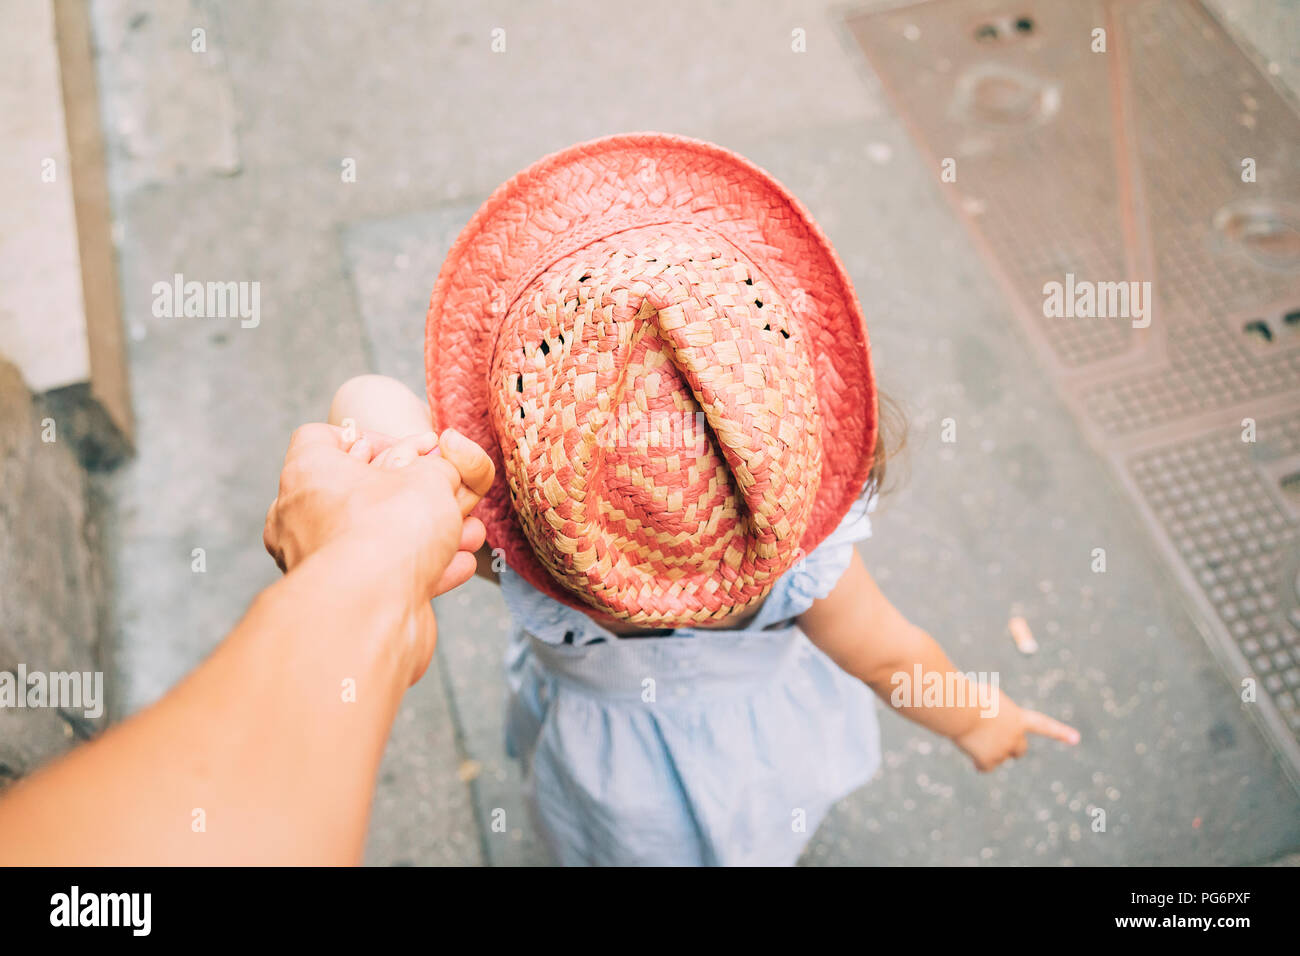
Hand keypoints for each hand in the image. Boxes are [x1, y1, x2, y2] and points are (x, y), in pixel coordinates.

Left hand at [264, 423, 493, 599]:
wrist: (369, 611)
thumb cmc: (386, 531)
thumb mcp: (430, 477)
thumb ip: (439, 467)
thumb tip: (443, 471)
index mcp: (307, 473)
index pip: (320, 438)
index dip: (367, 437)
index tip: (407, 449)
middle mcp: (301, 517)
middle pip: (355, 491)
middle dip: (408, 492)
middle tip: (443, 491)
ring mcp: (317, 563)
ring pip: (375, 538)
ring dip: (423, 534)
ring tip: (465, 531)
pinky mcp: (340, 601)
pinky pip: (382, 576)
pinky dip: (420, 570)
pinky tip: (456, 565)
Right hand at [951, 690, 1079, 771]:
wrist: (960, 709)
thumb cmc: (970, 697)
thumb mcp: (988, 698)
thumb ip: (997, 713)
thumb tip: (988, 727)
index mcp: (1018, 718)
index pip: (1044, 725)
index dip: (1060, 732)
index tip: (1075, 738)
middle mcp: (1015, 736)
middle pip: (1020, 750)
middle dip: (1012, 749)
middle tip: (1001, 745)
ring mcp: (1003, 750)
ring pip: (997, 757)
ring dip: (987, 750)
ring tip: (973, 737)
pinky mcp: (989, 760)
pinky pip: (984, 767)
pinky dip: (978, 762)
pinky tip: (970, 751)